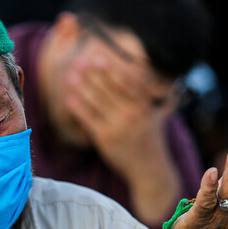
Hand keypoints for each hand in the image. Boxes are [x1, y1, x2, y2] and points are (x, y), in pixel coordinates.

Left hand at [63, 52, 175, 179]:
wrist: (149, 170)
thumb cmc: (152, 141)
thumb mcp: (158, 116)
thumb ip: (155, 97)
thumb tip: (156, 76)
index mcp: (145, 106)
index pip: (127, 82)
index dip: (111, 69)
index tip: (99, 57)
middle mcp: (133, 114)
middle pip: (109, 88)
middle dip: (92, 74)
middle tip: (79, 61)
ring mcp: (119, 127)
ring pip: (96, 102)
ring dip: (82, 87)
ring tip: (71, 76)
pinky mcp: (105, 139)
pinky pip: (88, 119)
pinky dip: (78, 108)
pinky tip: (69, 98)